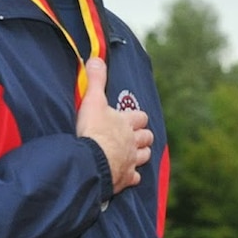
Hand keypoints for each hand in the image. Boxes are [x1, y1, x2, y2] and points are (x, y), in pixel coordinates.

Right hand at [76, 58, 153, 194]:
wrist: (90, 161)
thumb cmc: (92, 131)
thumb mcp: (92, 101)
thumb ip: (95, 80)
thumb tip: (96, 59)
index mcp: (127, 123)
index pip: (141, 117)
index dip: (138, 117)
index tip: (133, 118)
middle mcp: (133, 141)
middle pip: (147, 137)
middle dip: (143, 136)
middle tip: (134, 136)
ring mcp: (131, 161)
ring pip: (145, 156)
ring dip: (141, 154)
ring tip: (133, 153)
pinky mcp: (125, 178)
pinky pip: (134, 177)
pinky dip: (131, 176)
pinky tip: (125, 175)